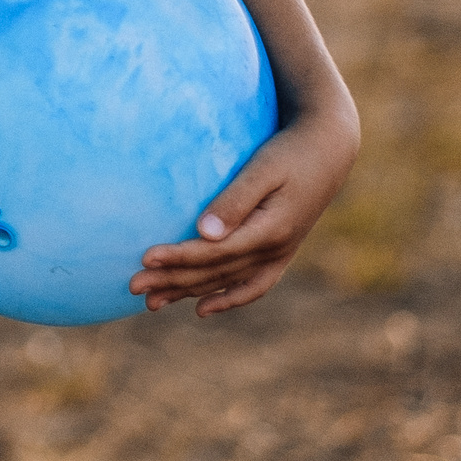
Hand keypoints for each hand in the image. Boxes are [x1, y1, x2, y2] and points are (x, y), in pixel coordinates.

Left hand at [131, 106, 359, 314]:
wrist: (328, 151)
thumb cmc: (289, 152)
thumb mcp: (263, 169)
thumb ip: (235, 200)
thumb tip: (204, 232)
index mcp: (270, 230)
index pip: (214, 251)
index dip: (179, 257)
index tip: (145, 257)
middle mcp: (275, 250)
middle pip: (215, 272)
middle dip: (172, 280)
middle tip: (133, 286)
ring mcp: (279, 255)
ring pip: (227, 282)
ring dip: (189, 293)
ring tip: (152, 303)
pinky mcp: (279, 253)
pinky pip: (253, 286)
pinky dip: (228, 299)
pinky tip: (201, 309)